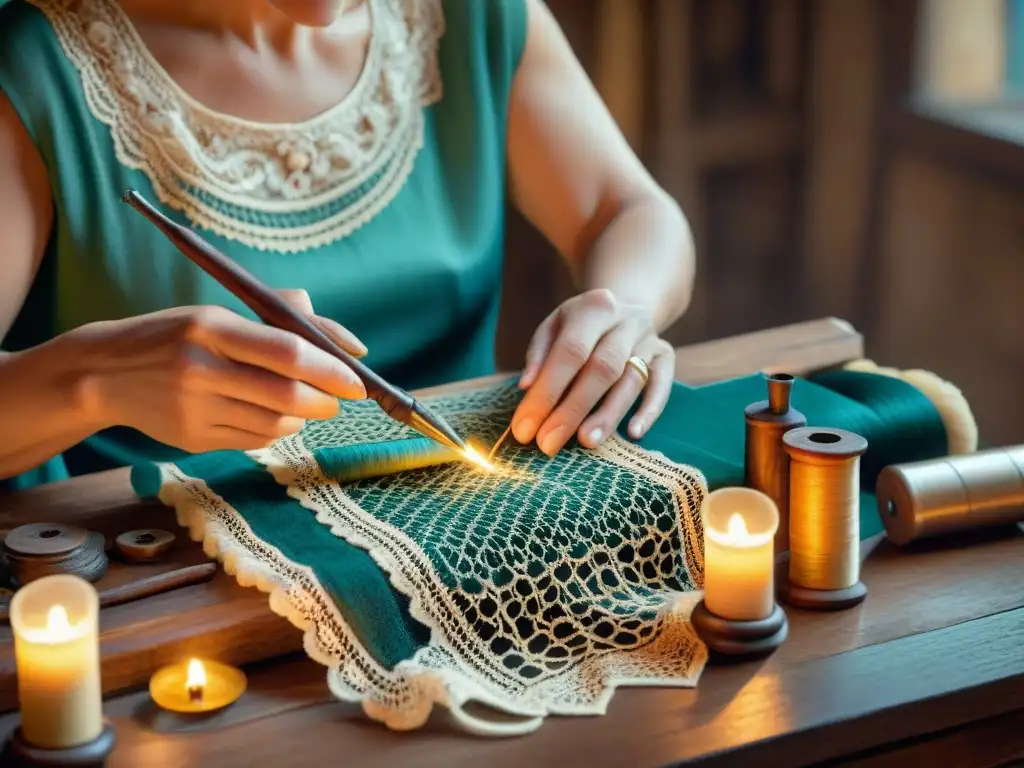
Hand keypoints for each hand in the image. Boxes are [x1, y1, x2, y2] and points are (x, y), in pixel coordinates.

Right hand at [73, 289, 366, 452]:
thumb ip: (280, 316)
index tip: (357, 380)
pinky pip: (254, 441)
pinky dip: (277, 431)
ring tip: (307, 405)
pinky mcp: (191, 439)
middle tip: (340, 398)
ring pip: (275, 423)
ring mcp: (194, 408)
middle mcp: (201, 368)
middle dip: (326, 401)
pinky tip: (277, 418)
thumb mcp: (216, 312)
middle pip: (286, 395)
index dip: (331, 369)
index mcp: (211, 327)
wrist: (103, 373)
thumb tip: (345, 341)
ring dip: (304, 417)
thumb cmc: (174, 336)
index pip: (288, 352)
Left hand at [511, 288, 674, 455]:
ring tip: (586, 442)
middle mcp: (626, 320)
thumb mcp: (554, 327)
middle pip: (602, 368)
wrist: (628, 305)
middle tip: (549, 444)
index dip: (546, 392)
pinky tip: (634, 433)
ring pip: (631, 380)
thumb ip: (538, 355)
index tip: (526, 428)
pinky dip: (650, 410)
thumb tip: (526, 387)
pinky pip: (662, 385)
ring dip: (608, 415)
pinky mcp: (666, 356)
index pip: (569, 352)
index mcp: (593, 308)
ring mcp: (649, 338)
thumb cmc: (581, 326)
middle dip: (573, 410)